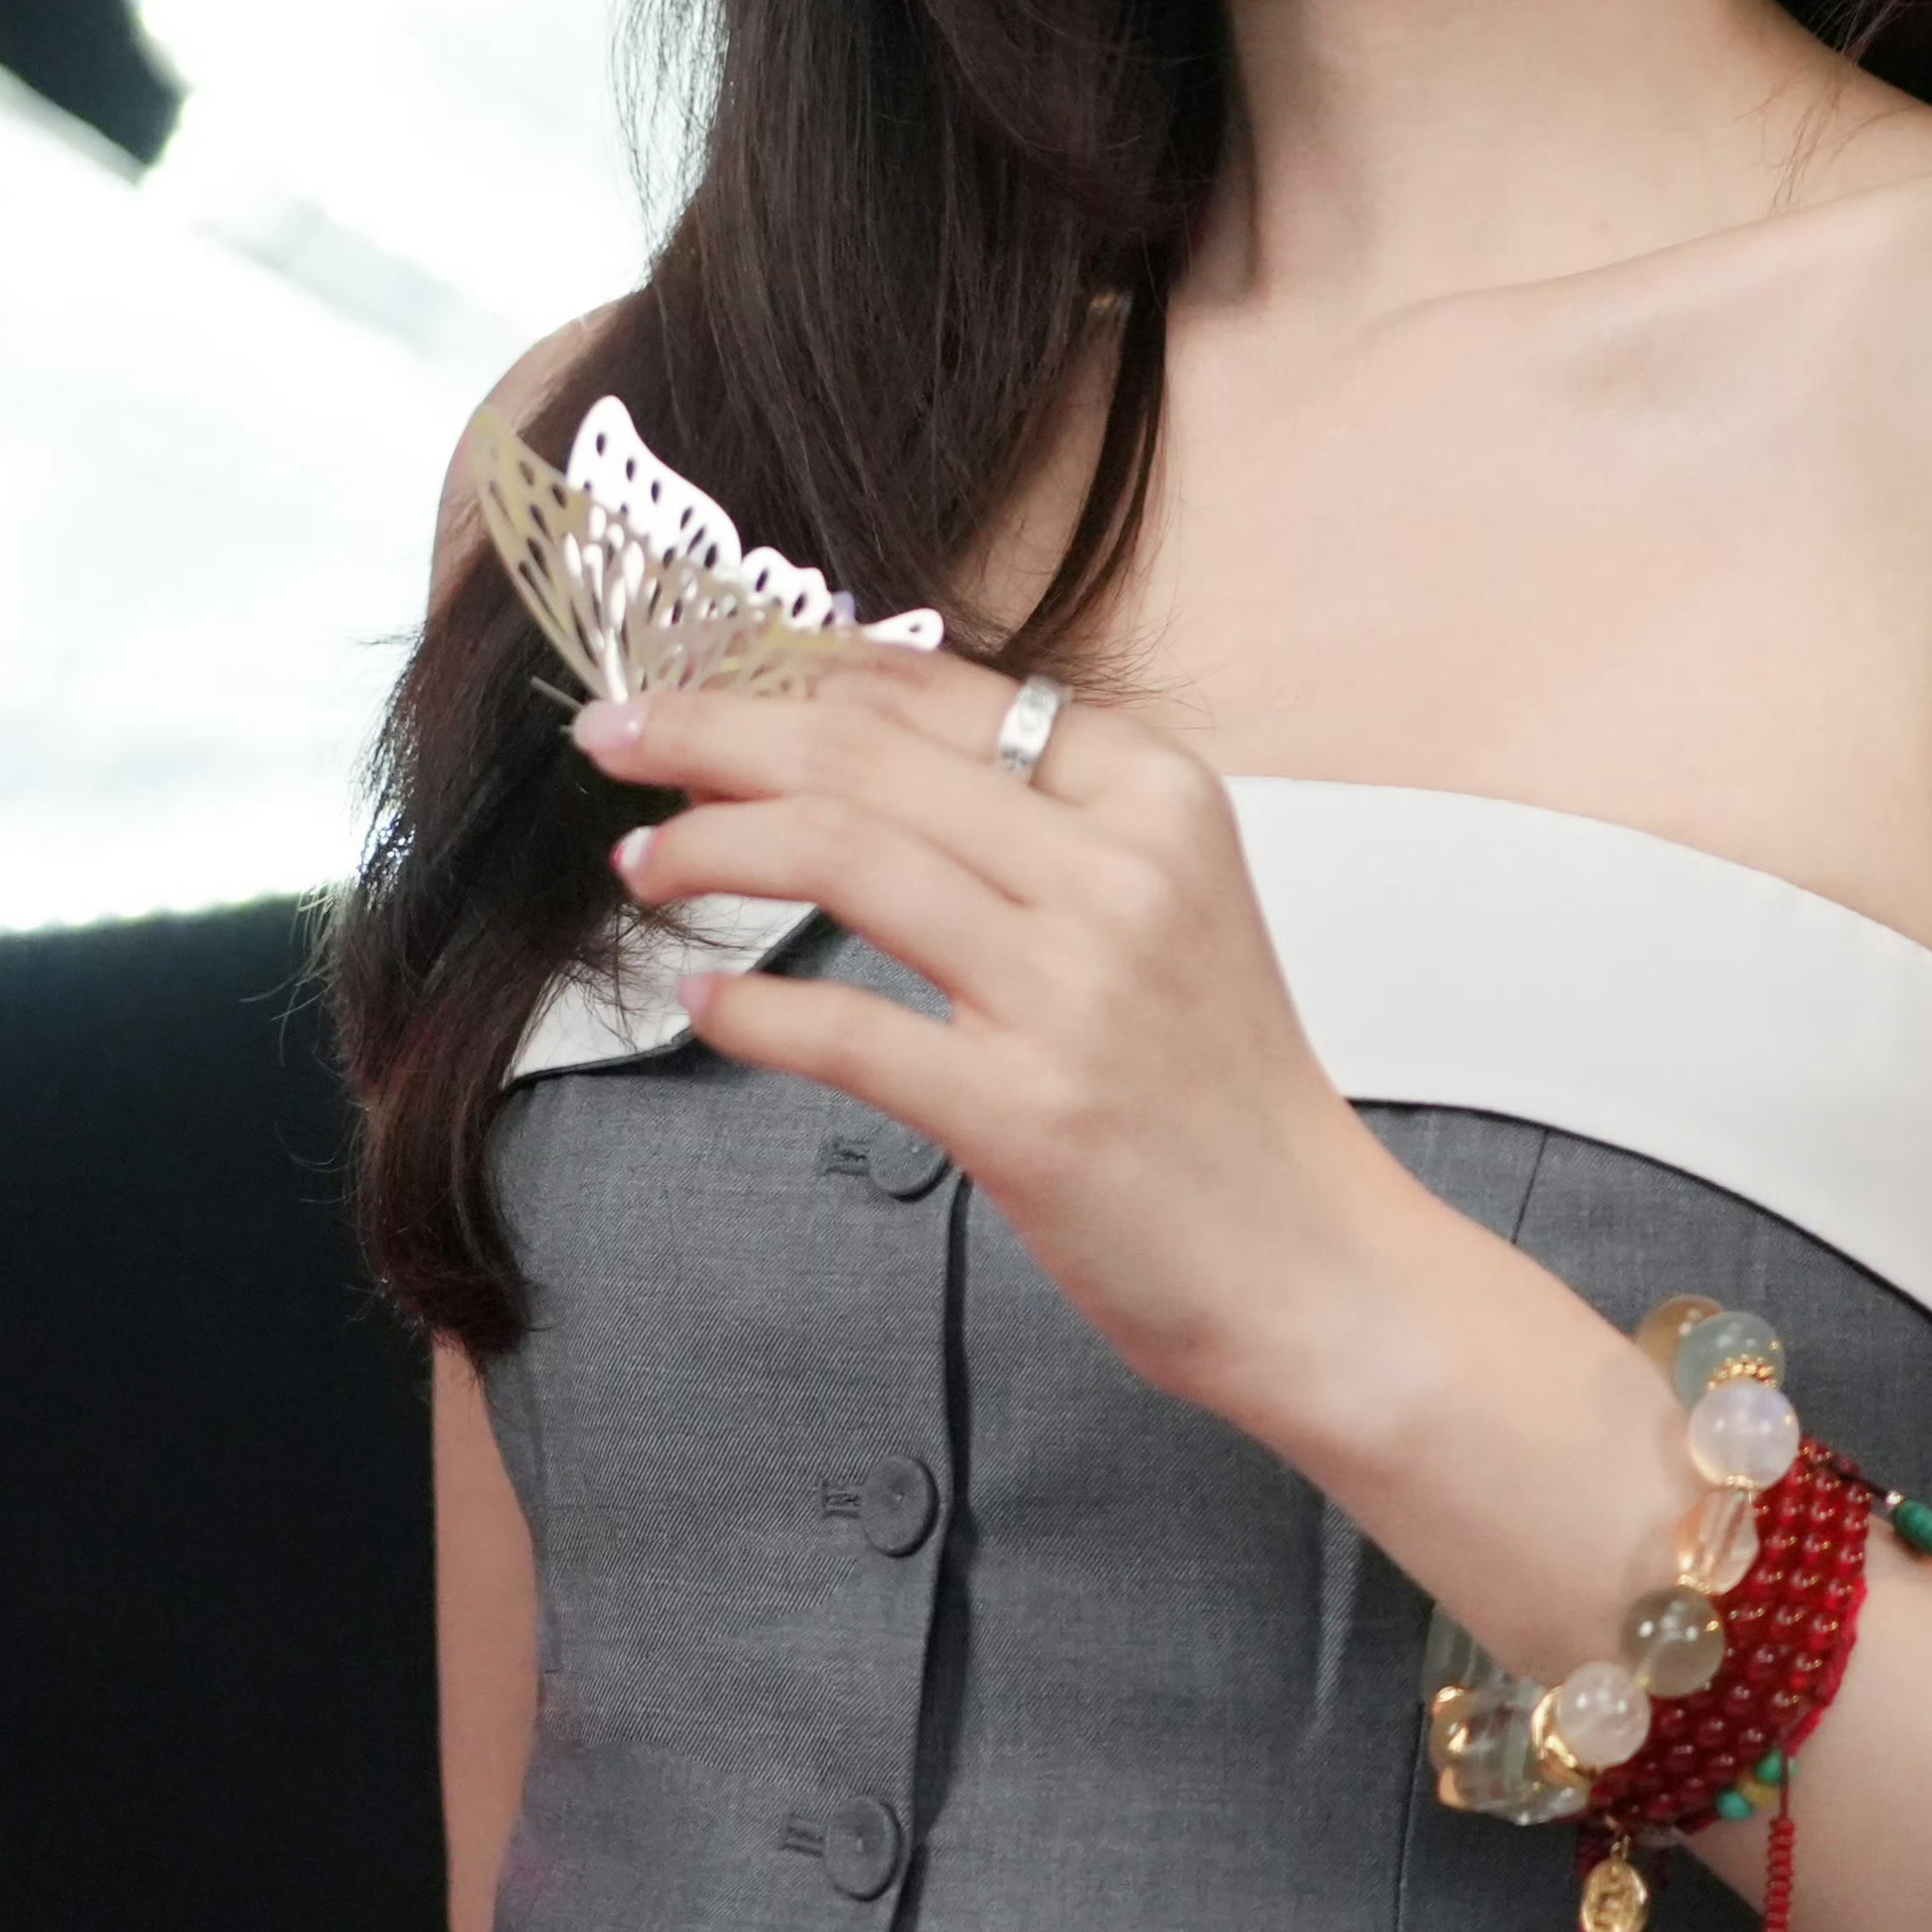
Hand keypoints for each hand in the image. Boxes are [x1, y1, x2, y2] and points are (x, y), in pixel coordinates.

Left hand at [583, 649, 1421, 1422]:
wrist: (1317, 1260)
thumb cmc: (1218, 1085)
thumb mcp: (1161, 898)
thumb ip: (1032, 811)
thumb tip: (849, 726)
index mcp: (1153, 793)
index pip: (932, 690)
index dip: (787, 671)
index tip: (693, 676)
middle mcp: (1120, 870)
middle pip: (865, 754)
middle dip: (710, 729)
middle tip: (615, 736)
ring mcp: (1078, 990)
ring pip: (845, 856)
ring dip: (711, 849)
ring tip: (643, 863)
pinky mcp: (1033, 1113)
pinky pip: (852, 1033)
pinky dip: (753, 1008)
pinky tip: (701, 1001)